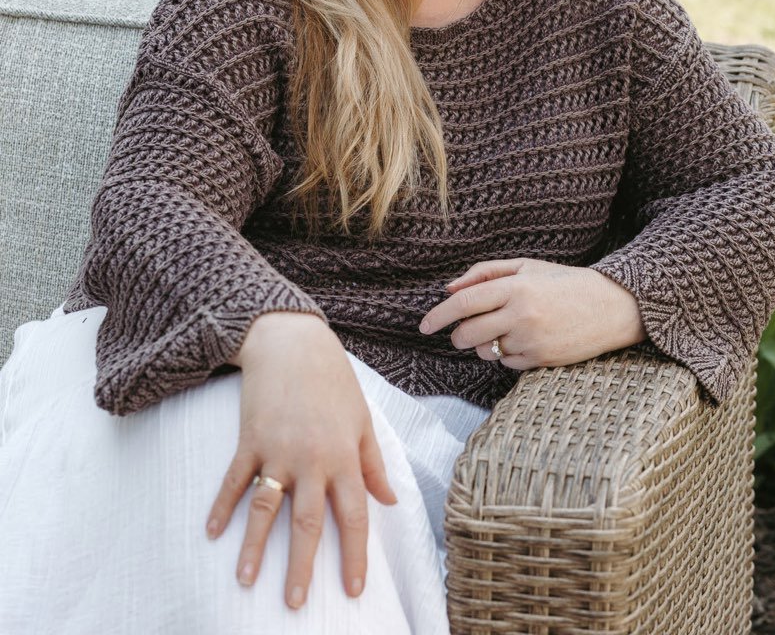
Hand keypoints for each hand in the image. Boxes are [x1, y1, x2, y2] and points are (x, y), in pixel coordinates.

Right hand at [206, 312, 396, 609]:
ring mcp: (277, 450)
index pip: (354, 515)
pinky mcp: (249, 439)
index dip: (355, 555)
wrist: (293, 341)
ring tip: (247, 581)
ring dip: (255, 547)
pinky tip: (212, 532)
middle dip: (302, 567)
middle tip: (295, 605)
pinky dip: (222, 506)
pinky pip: (234, 479)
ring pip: (266, 509)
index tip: (354, 590)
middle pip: (307, 523)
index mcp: (344, 456)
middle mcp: (311, 458)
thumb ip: (373, 463)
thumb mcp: (362, 418)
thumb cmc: (334, 380)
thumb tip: (389, 500)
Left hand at [419, 258, 644, 368]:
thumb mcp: (526, 267)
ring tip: (501, 330)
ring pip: (484, 351)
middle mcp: (521, 315)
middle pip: (467, 333)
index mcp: (516, 287)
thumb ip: (485, 273)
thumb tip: (449, 289)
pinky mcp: (541, 360)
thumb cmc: (565, 282)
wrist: (611, 306)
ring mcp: (531, 340)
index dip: (438, 315)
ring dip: (481, 344)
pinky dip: (505, 354)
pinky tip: (523, 340)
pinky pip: (506, 363)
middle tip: (458, 332)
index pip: (464, 303)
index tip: (424, 325)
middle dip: (456, 335)